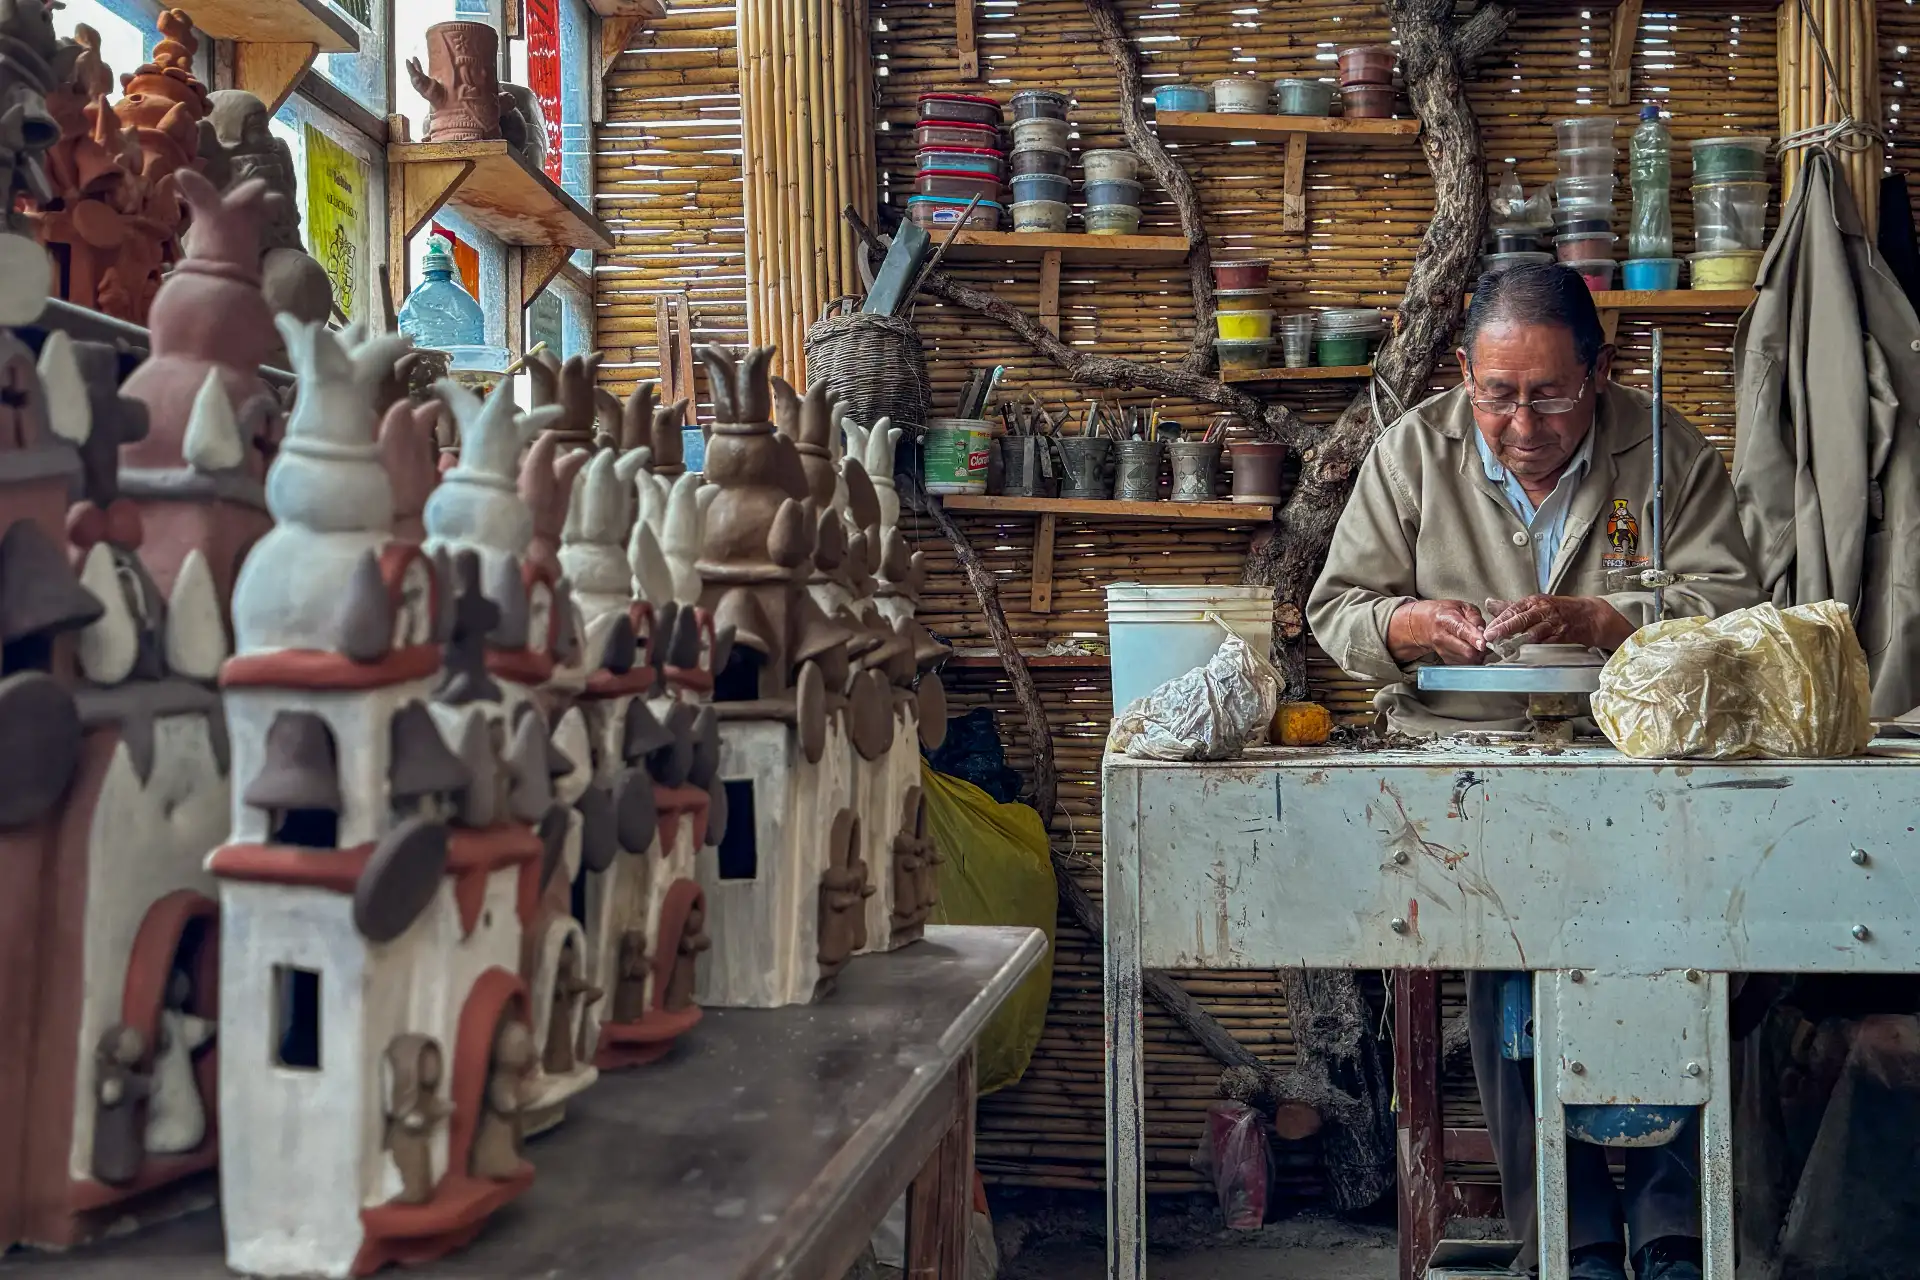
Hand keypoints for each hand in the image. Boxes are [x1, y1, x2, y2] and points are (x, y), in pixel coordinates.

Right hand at [1388, 599, 1486, 664]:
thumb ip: (1475, 617)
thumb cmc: (1444, 613)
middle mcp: (1442, 637)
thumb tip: (1483, 631)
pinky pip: (1463, 665)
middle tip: (1484, 642)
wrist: (1424, 623)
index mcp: (1447, 619)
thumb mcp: (1461, 606)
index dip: (1474, 639)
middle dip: (1480, 649)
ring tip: (1477, 645)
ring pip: (1467, 660)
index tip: (1483, 644)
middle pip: (1466, 651)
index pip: (1461, 631)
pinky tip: (1471, 651)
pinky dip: (1471, 660)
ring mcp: (1442, 650)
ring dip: (1477, 655)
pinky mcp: (1445, 660)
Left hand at [1483, 595, 1633, 650]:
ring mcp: (1554, 622)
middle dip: (1504, 629)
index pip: (1513, 609)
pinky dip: (1535, 647)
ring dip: (1517, 640)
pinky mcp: (1563, 635)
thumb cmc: (1559, 610)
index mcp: (1534, 601)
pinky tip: (1524, 652)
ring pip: (1533, 632)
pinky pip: (1546, 642)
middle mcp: (1544, 609)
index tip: (1487, 629)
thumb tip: (1489, 603)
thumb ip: (1511, 607)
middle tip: (1490, 637)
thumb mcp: (1535, 604)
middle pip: (1521, 619)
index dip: (1499, 620)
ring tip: (1503, 647)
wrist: (1590, 616)